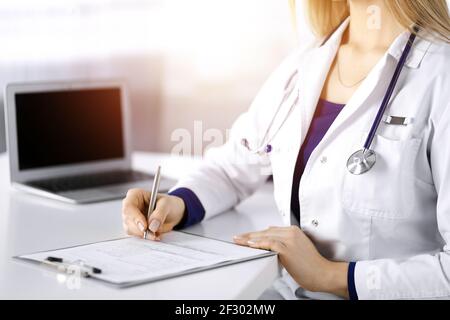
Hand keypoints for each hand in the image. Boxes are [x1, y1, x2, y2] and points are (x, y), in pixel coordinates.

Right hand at [121, 188, 185, 239]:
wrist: (174, 213)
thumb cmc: (169, 204)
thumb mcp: (167, 204)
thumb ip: (160, 214)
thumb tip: (152, 226)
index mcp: (135, 195)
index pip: (129, 207)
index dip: (135, 217)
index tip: (145, 227)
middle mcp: (131, 207)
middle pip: (128, 220)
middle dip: (140, 229)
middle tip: (153, 234)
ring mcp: (131, 218)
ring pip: (130, 229)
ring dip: (143, 234)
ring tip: (156, 234)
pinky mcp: (135, 228)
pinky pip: (136, 235)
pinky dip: (146, 237)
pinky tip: (155, 235)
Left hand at [234, 226, 348, 297]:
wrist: (323, 273)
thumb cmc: (311, 266)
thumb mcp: (297, 249)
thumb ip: (284, 244)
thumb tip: (270, 242)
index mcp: (293, 231)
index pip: (269, 230)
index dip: (255, 234)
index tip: (245, 237)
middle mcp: (291, 232)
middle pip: (264, 232)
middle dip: (249, 235)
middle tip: (237, 238)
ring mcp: (289, 239)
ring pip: (264, 236)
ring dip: (249, 239)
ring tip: (238, 242)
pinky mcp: (287, 248)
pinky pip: (269, 243)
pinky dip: (258, 244)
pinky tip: (249, 245)